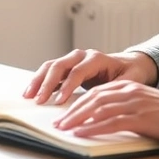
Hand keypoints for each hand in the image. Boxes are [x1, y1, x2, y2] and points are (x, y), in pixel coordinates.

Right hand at [22, 49, 157, 104]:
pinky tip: (31, 93)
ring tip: (28, 96)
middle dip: (47, 83)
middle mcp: (82, 56)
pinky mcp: (68, 67)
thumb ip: (116, 89)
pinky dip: (39, 81)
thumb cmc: (131, 73)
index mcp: (97, 58)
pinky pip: (50, 71)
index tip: (59, 101)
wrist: (130, 65)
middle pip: (60, 65)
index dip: (67, 86)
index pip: (78, 71)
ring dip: (38, 80)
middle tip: (39, 100)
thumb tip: (103, 102)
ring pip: (51, 66)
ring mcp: (73, 60)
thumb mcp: (129, 81)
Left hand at [53, 80, 158, 143]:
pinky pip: (111, 122)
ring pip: (98, 109)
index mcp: (128, 87)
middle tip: (58, 123)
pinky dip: (92, 128)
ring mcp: (134, 104)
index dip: (77, 103)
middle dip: (72, 111)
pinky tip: (81, 133)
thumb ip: (125, 108)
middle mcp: (128, 92)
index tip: (64, 113)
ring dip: (77, 120)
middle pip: (92, 99)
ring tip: (64, 129)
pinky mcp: (140, 118)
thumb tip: (104, 120)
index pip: (95, 93)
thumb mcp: (144, 104)